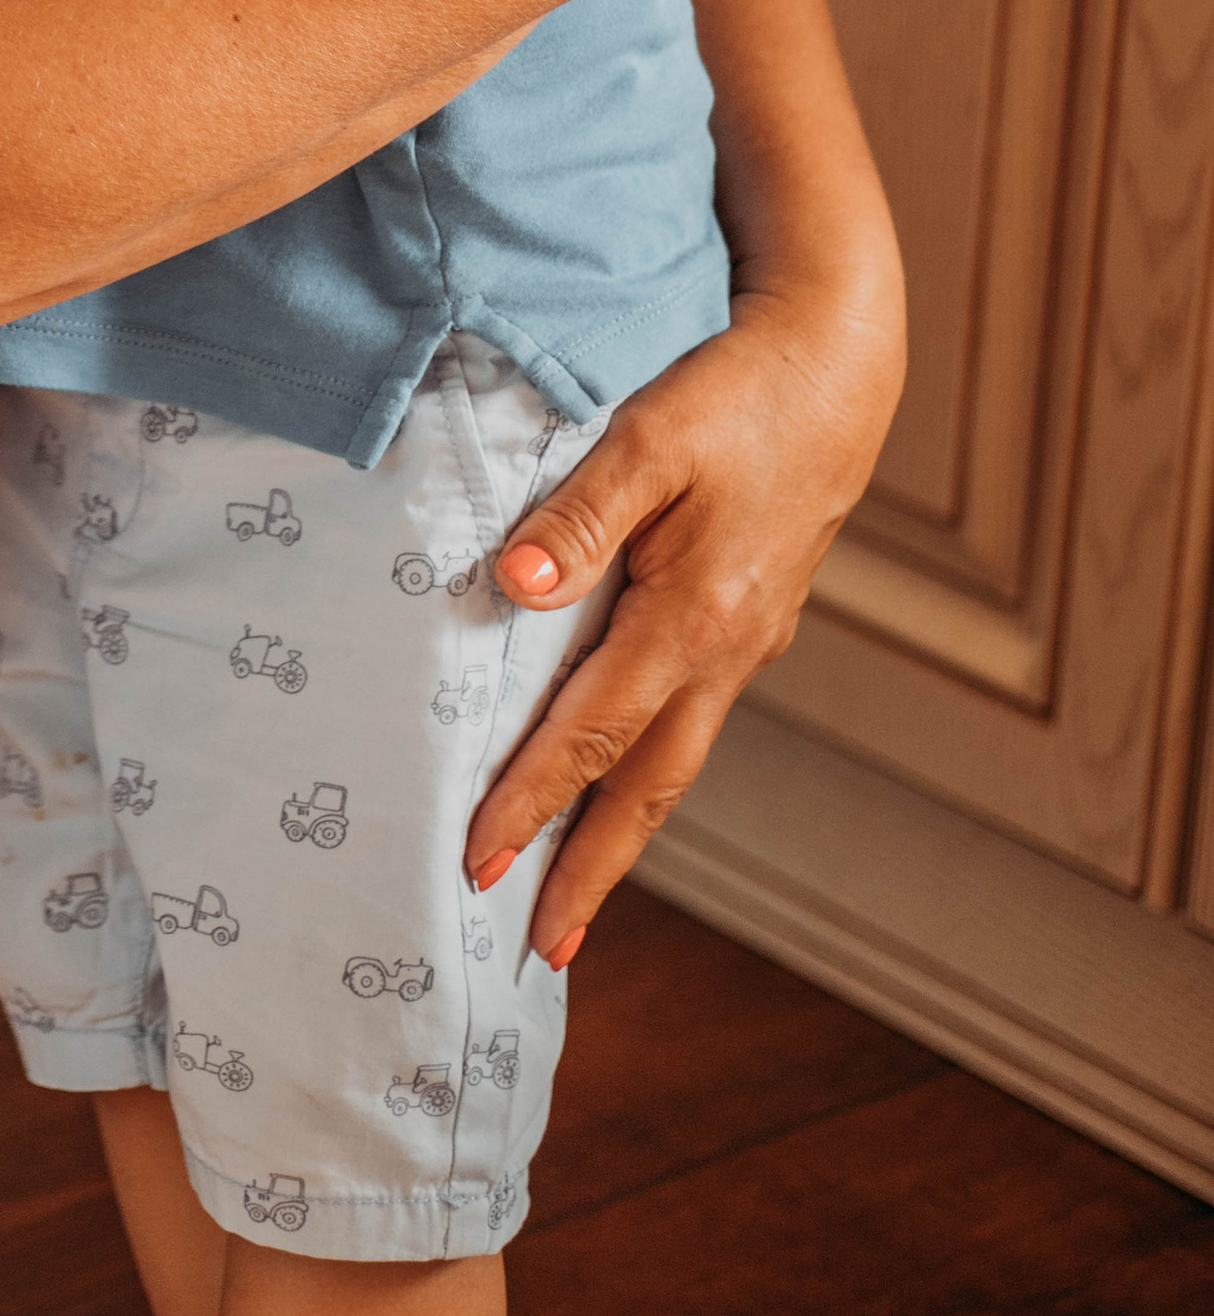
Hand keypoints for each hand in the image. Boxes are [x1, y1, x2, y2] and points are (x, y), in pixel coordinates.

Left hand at [464, 258, 904, 966]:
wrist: (837, 369)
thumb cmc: (736, 394)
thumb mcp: (650, 438)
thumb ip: (580, 516)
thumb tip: (513, 588)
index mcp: (696, 618)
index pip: (592, 731)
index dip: (531, 799)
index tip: (477, 861)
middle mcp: (728, 650)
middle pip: (649, 785)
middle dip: (593, 868)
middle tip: (544, 947)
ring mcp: (748, 642)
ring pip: (676, 759)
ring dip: (624, 830)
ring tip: (576, 892)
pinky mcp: (752, 621)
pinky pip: (692, 719)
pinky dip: (651, 767)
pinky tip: (622, 774)